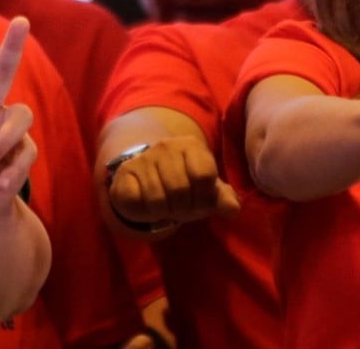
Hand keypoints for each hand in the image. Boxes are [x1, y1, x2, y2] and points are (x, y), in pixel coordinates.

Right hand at [108, 136, 240, 224]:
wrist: (148, 176)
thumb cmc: (184, 184)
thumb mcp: (206, 191)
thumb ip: (222, 198)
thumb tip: (233, 208)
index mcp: (192, 146)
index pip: (204, 176)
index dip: (204, 198)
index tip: (200, 203)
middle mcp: (167, 146)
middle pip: (180, 189)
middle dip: (183, 209)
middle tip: (180, 209)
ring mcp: (144, 157)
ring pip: (157, 199)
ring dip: (163, 212)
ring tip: (164, 207)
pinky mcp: (126, 171)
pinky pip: (135, 200)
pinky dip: (143, 211)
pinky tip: (146, 203)